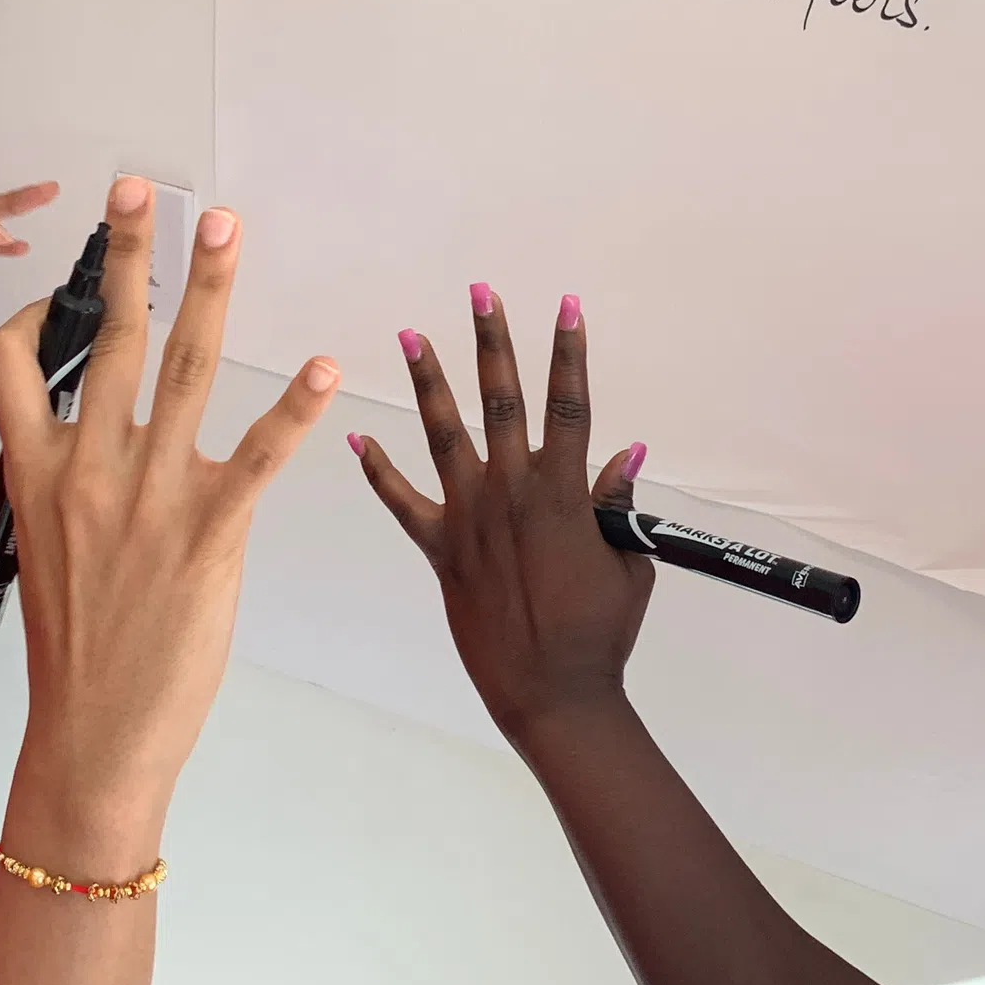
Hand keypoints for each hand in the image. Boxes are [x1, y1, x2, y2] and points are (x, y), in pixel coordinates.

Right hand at [0, 177, 336, 858]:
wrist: (93, 735)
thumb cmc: (70, 649)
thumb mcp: (38, 558)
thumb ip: (33, 494)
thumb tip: (2, 468)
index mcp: (34, 472)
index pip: (13, 361)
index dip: (38, 313)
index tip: (68, 291)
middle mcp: (88, 469)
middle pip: (108, 336)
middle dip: (129, 252)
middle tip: (145, 188)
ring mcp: (149, 497)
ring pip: (182, 367)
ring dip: (208, 288)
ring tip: (226, 228)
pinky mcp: (210, 533)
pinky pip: (258, 454)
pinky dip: (293, 406)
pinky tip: (324, 366)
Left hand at [351, 290, 648, 750]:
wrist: (551, 691)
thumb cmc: (600, 632)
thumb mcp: (628, 562)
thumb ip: (617, 503)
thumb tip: (628, 452)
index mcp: (564, 492)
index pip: (570, 405)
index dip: (570, 353)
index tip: (568, 305)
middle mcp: (513, 492)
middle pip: (503, 400)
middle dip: (493, 342)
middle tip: (480, 292)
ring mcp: (471, 519)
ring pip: (445, 434)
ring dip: (428, 381)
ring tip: (410, 335)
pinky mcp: (441, 550)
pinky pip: (402, 503)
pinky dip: (378, 471)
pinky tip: (356, 438)